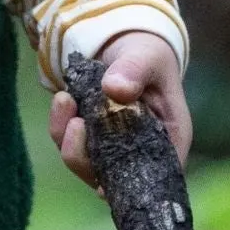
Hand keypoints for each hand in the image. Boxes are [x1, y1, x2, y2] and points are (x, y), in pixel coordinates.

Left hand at [49, 31, 190, 186]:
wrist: (122, 45)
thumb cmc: (147, 56)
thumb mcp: (147, 55)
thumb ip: (135, 69)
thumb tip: (115, 89)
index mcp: (168, 137)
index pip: (158, 175)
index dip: (134, 184)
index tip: (105, 177)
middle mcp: (140, 150)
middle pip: (113, 178)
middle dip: (87, 158)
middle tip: (77, 124)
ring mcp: (111, 147)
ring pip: (85, 163)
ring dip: (68, 139)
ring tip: (65, 100)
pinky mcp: (89, 138)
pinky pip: (68, 144)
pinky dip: (60, 126)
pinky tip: (63, 99)